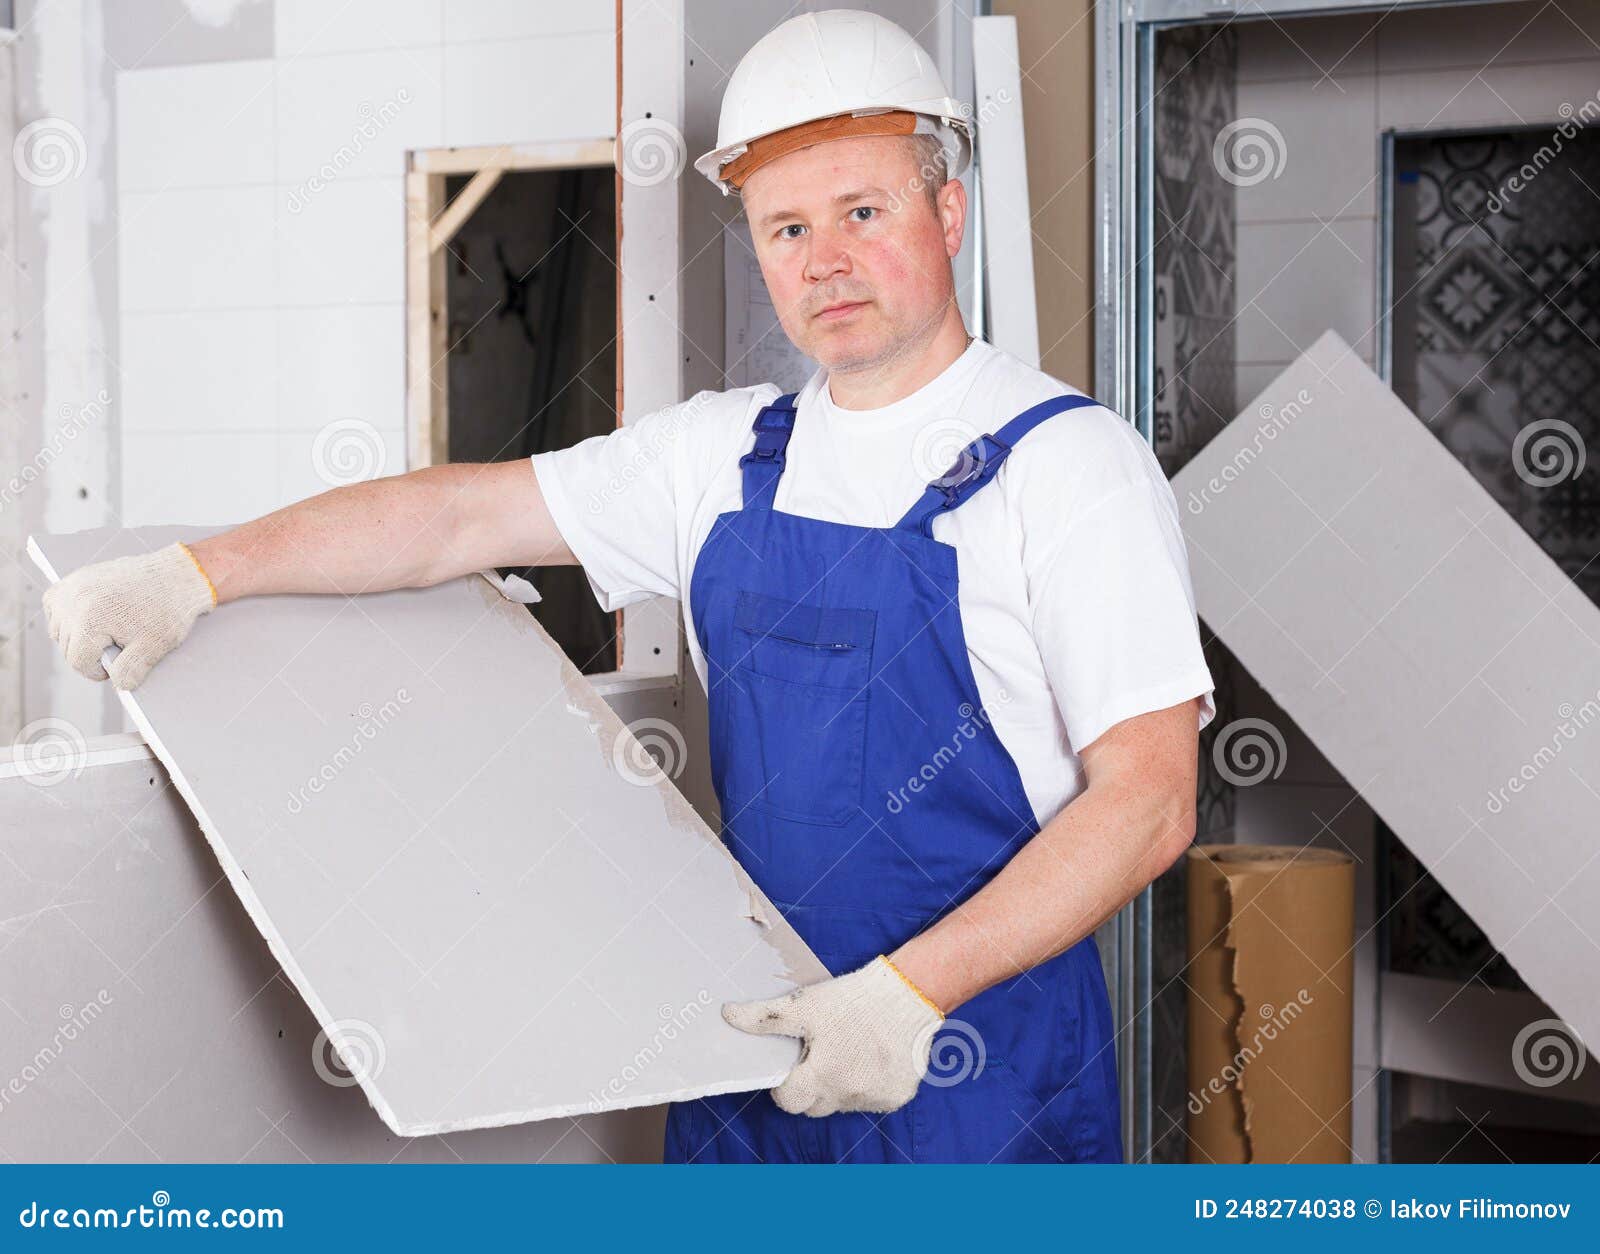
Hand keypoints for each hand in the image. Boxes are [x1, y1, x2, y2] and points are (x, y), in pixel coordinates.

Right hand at [42, 542, 216, 689]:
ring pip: (58, 628)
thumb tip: (118, 684)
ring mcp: (73, 586)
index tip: (115, 669)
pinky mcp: (76, 577)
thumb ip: (132, 670)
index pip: (78, 662)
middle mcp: (74, 601)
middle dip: (90, 654)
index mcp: (89, 620)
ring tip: (106, 634)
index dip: (98, 672)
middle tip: (118, 648)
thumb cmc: (168, 610)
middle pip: (66, 646)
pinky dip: (65, 616)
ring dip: (76, 636)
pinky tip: (88, 620)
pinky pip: (54, 604)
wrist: (177, 576)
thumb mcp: (153, 647)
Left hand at [722, 954, 943, 1116]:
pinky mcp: (897, 1097)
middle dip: (811, 1085)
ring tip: (848, 1050)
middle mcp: (849, 1094)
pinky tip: (871, 1057)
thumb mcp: (804, 1005)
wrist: (908, 993)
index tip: (795, 1064)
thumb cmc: (852, 1000)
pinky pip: (871, 1099)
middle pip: (815, 1105)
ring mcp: (875, 1098)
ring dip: (840, 1085)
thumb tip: (728, 1015)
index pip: (789, 1101)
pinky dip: (867, 1084)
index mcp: (822, 1076)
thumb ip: (765, 1018)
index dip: (786, 1084)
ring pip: (843, 1103)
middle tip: (820, 1053)